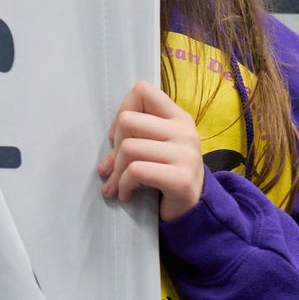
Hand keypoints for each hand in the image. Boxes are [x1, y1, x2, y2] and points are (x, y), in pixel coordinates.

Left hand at [98, 81, 204, 221]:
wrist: (194, 209)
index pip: (143, 91)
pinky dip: (124, 185)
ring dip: (117, 171)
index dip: (124, 110)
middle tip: (118, 165)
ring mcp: (186, 155)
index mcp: (179, 118)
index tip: (124, 135)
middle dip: (115, 146)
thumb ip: (134, 139)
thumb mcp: (155, 148)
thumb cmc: (168, 174)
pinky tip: (127, 194)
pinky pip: (136, 171)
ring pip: (128, 148)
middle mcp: (185, 132)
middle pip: (127, 121)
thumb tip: (104, 164)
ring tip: (119, 185)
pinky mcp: (180, 179)